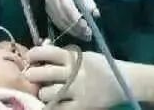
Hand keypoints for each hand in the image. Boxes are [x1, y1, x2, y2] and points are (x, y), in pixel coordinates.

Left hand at [25, 46, 153, 108]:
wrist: (125, 82)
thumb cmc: (100, 66)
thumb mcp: (84, 55)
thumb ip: (65, 55)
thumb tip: (41, 49)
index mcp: (74, 57)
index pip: (48, 52)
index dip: (34, 54)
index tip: (29, 58)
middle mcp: (74, 73)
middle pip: (44, 73)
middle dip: (31, 75)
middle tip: (28, 77)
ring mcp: (78, 91)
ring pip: (48, 93)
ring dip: (41, 93)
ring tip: (42, 92)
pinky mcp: (82, 106)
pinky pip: (60, 109)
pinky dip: (51, 107)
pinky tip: (48, 105)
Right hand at [26, 0, 98, 40]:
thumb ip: (87, 0)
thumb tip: (96, 14)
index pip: (69, 11)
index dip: (78, 21)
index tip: (87, 26)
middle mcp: (54, 4)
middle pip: (66, 20)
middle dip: (78, 29)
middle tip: (89, 34)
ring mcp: (51, 10)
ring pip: (63, 25)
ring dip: (74, 32)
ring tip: (86, 36)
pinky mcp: (50, 14)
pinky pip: (59, 25)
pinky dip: (69, 30)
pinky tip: (77, 32)